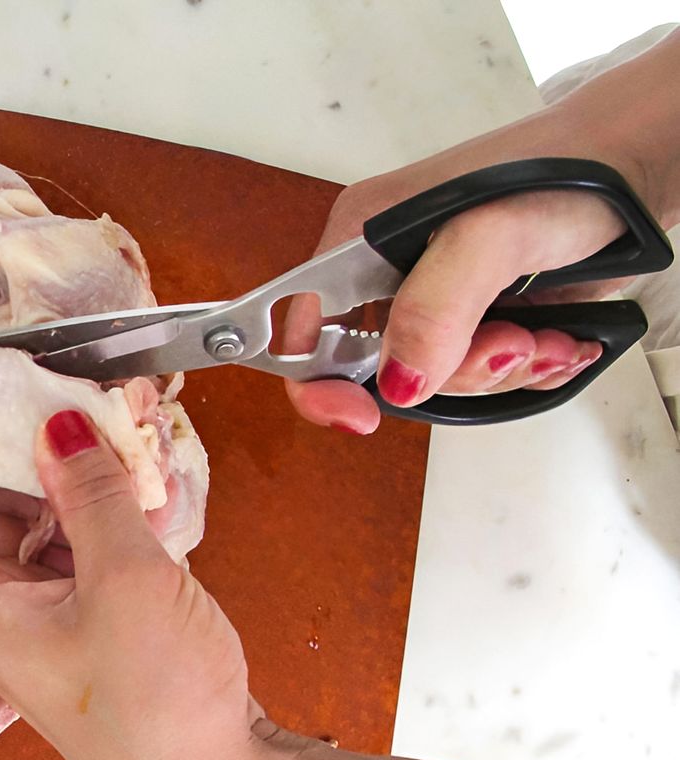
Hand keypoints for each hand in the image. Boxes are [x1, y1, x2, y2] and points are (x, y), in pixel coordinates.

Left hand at [0, 410, 258, 759]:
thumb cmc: (154, 700)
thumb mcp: (123, 577)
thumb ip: (89, 492)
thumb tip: (57, 423)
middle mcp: (6, 621)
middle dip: (22, 468)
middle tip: (63, 416)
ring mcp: (58, 628)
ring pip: (47, 538)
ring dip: (79, 489)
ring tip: (120, 437)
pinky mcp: (106, 633)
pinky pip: (93, 560)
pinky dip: (116, 521)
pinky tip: (157, 487)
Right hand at [284, 107, 637, 432]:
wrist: (632, 170)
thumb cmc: (560, 176)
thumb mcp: (488, 236)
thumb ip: (436, 309)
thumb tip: (399, 382)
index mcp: (357, 239)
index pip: (303, 331)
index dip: (321, 383)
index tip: (363, 414)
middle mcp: (384, 273)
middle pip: (381, 369)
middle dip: (451, 371)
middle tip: (507, 342)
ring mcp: (430, 299)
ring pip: (436, 379)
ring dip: (501, 369)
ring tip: (545, 333)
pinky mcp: (471, 319)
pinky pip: (477, 375)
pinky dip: (523, 369)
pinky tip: (555, 337)